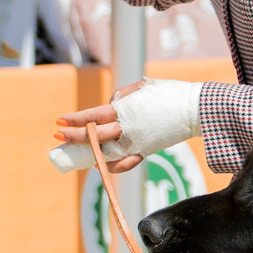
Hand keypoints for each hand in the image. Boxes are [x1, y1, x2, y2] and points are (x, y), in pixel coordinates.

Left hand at [50, 80, 203, 173]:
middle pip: (94, 135)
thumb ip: (121, 97)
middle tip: (58, 134)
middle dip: (73, 136)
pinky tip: (100, 164)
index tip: (59, 120)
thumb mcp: (141, 87)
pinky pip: (125, 163)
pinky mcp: (146, 151)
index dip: (74, 119)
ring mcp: (136, 141)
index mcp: (124, 109)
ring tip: (77, 152)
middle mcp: (127, 127)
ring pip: (105, 152)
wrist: (194, 109)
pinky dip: (112, 165)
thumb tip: (109, 106)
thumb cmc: (167, 94)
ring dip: (89, 152)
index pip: (92, 115)